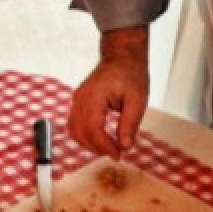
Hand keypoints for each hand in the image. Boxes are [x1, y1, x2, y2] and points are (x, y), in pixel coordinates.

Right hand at [67, 28, 149, 157]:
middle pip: (80, 132)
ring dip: (90, 143)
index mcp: (94, 96)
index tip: (118, 155)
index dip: (104, 146)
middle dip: (97, 148)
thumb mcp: (137, 100)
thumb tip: (125, 146)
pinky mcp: (79, 101)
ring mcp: (77, 99)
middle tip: (116, 153)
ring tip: (109, 147)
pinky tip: (102, 138)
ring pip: (74, 130)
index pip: (93, 129)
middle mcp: (81, 98)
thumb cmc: (130, 73)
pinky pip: (76, 123)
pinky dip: (86, 135)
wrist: (122, 56)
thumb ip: (130, 124)